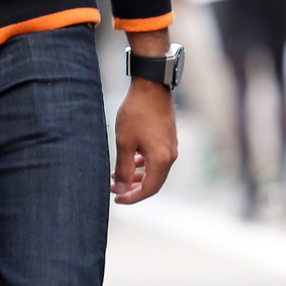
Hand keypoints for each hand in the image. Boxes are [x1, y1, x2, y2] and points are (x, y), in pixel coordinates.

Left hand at [111, 77, 178, 204]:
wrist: (151, 86)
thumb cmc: (137, 113)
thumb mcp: (125, 143)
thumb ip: (123, 169)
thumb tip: (122, 190)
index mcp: (161, 160)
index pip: (148, 189)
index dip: (132, 197)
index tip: (116, 198)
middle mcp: (170, 156)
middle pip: (153, 182)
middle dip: (133, 188)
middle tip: (114, 189)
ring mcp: (171, 146)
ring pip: (154, 170)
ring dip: (137, 176)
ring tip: (118, 176)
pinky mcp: (168, 137)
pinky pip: (157, 159)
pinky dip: (143, 164)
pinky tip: (131, 160)